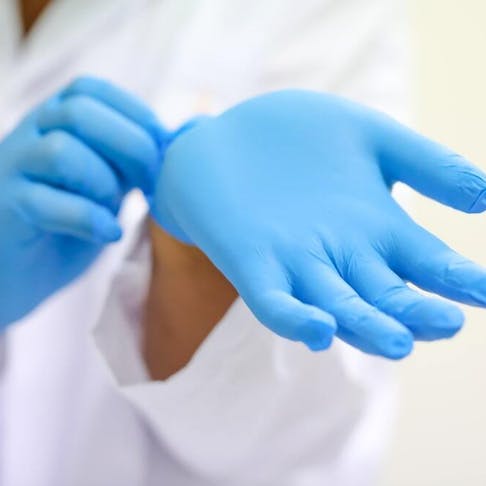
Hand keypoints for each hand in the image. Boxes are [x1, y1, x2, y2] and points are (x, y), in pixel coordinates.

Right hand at [0, 77, 163, 328]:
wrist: (22, 267)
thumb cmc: (71, 220)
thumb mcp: (105, 181)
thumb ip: (128, 160)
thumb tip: (176, 141)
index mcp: (54, 120)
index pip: (91, 90)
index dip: (136, 114)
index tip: (161, 148)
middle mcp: (29, 135)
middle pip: (79, 112)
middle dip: (131, 146)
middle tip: (147, 182)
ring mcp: (12, 169)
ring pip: (60, 152)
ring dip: (102, 182)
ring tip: (115, 207)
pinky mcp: (7, 207)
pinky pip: (44, 203)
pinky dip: (89, 218)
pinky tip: (108, 233)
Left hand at [153, 90, 485, 358]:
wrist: (229, 135)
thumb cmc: (298, 135)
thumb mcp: (369, 138)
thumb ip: (424, 163)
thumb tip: (485, 197)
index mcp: (375, 228)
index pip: (424, 262)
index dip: (455, 278)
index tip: (483, 290)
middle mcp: (341, 255)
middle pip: (385, 295)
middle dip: (414, 313)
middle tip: (447, 324)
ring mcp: (296, 263)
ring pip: (338, 306)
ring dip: (365, 327)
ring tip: (396, 342)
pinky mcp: (252, 264)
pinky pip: (274, 302)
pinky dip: (295, 319)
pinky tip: (320, 330)